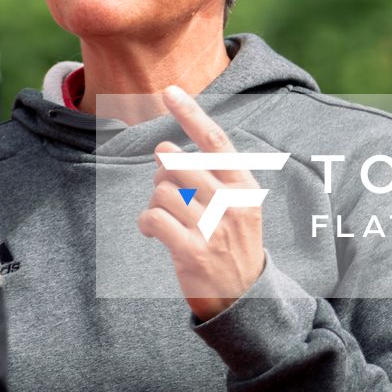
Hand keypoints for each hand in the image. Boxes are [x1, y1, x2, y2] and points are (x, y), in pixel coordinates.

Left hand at [137, 85, 267, 320]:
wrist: (245, 299)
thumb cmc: (232, 245)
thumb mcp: (236, 207)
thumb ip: (207, 178)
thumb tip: (164, 150)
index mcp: (244, 188)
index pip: (215, 141)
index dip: (190, 114)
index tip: (170, 92)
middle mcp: (232, 204)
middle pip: (178, 164)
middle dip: (162, 174)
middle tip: (167, 193)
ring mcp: (213, 229)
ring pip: (162, 191)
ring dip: (155, 203)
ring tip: (164, 219)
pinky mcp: (192, 252)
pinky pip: (153, 218)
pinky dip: (146, 222)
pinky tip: (154, 232)